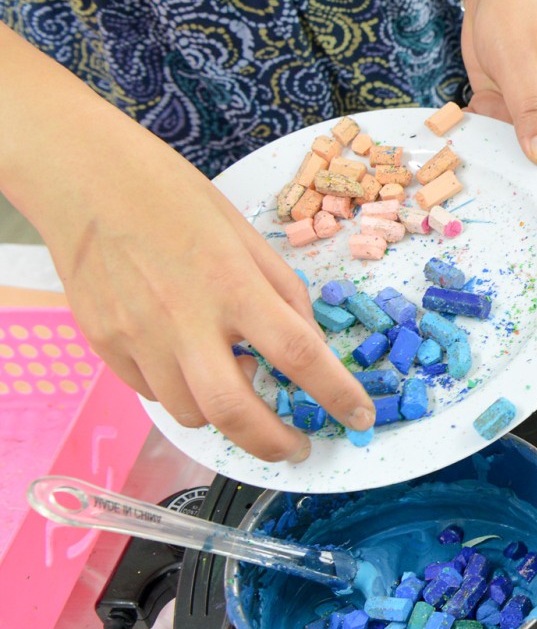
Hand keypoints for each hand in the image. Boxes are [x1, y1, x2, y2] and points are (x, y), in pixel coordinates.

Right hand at [41, 144, 375, 462]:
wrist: (86, 180)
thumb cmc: (173, 198)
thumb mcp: (247, 235)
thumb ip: (282, 294)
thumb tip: (309, 345)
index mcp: (233, 284)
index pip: (299, 354)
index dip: (336, 394)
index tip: (358, 417)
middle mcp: (184, 318)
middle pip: (235, 411)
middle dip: (274, 443)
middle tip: (296, 447)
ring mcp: (138, 337)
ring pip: (191, 413)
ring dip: (225, 417)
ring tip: (238, 388)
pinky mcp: (106, 346)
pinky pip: (152, 394)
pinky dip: (181, 393)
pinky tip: (189, 365)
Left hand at [461, 0, 536, 177]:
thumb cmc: (519, 12)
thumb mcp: (522, 61)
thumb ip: (532, 110)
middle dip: (527, 186)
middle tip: (498, 208)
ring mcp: (524, 111)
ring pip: (514, 152)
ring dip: (495, 165)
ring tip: (466, 184)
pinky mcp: (499, 103)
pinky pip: (488, 132)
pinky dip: (473, 139)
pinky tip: (453, 147)